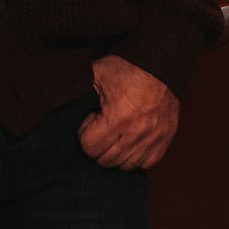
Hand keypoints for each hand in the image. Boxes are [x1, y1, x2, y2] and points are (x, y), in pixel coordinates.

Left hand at [78, 55, 179, 169]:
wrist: (160, 62)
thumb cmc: (128, 68)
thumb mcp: (97, 74)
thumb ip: (80, 93)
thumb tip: (63, 102)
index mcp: (118, 117)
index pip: (90, 148)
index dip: (84, 134)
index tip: (91, 120)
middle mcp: (137, 133)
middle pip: (106, 161)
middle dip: (98, 146)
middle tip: (102, 127)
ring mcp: (153, 138)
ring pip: (125, 166)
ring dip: (116, 154)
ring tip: (115, 134)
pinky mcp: (165, 139)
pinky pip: (146, 164)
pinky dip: (136, 157)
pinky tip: (130, 142)